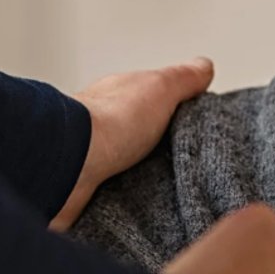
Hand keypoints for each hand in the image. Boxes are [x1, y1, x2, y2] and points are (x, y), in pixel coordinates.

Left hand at [52, 57, 214, 230]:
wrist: (71, 164)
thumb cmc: (108, 124)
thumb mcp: (160, 87)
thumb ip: (183, 78)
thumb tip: (203, 66)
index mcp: (120, 97)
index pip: (154, 102)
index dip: (178, 114)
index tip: (200, 129)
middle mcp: (104, 126)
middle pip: (143, 138)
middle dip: (164, 152)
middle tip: (190, 166)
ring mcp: (94, 158)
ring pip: (129, 169)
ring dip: (146, 178)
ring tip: (173, 192)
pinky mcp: (88, 190)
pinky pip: (115, 196)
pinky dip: (129, 201)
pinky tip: (145, 207)